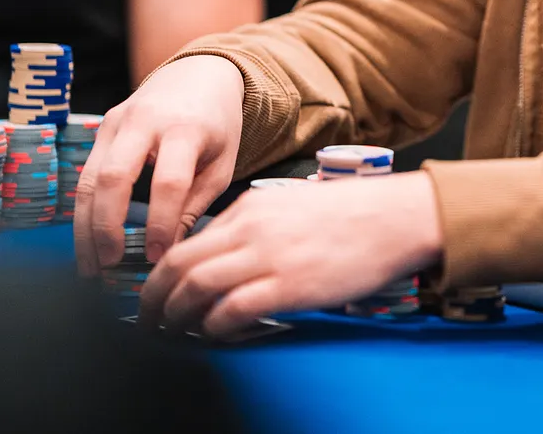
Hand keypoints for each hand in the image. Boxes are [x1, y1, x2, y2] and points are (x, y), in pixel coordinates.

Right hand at [73, 54, 245, 274]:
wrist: (200, 73)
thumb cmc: (217, 125)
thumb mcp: (222, 163)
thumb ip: (196, 205)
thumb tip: (168, 254)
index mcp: (186, 127)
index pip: (168, 181)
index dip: (161, 223)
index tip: (158, 258)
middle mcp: (146, 120)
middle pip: (114, 177)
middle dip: (107, 227)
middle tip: (110, 266)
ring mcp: (117, 120)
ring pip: (89, 178)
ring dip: (85, 227)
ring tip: (90, 267)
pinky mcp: (102, 126)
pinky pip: (85, 173)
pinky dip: (84, 212)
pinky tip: (88, 242)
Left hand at [139, 171, 443, 338]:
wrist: (396, 217)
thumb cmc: (352, 214)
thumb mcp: (292, 207)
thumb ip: (256, 226)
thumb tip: (227, 256)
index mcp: (249, 209)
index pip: (187, 242)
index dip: (162, 274)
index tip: (156, 295)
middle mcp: (250, 230)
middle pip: (178, 265)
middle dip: (152, 298)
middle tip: (146, 321)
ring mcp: (267, 257)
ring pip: (195, 288)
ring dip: (174, 317)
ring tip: (170, 334)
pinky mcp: (288, 286)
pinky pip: (231, 310)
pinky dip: (212, 327)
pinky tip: (212, 335)